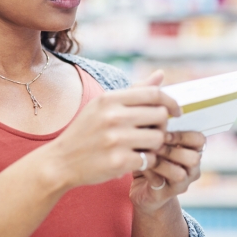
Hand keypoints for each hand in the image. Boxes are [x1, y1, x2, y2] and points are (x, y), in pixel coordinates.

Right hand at [44, 71, 179, 189]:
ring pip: (158, 138)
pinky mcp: (118, 161)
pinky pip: (149, 158)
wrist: (60, 162)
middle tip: (153, 133)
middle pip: (160, 116)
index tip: (176, 112)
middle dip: (162, 126)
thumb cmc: (85, 132)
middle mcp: (112, 116)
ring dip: (156, 145)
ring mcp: (115, 139)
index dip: (171, 102)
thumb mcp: (103, 106)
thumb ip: (134, 92)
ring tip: (143, 147)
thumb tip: (161, 74)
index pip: (154, 94)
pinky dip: (146, 161)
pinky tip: (135, 160)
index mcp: (109, 99)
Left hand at [130, 128, 204, 213]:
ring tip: (149, 154)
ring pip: (180, 174)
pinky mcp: (165, 195)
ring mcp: (181, 185)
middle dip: (173, 149)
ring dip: (162, 162)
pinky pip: (160, 183)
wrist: (143, 191)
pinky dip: (149, 171)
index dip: (184, 134)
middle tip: (156, 143)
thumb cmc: (151, 160)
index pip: (200, 140)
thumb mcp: (156, 142)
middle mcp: (192, 170)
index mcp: (193, 152)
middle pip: (194, 158)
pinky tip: (141, 163)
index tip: (165, 131)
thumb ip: (159, 130)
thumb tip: (152, 112)